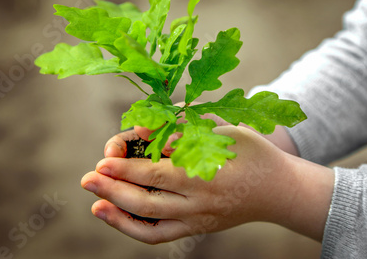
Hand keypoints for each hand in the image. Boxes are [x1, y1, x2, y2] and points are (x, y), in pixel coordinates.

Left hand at [81, 126, 333, 243]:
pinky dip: (135, 228)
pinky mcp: (197, 229)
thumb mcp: (221, 131)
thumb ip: (181, 131)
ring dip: (118, 214)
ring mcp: (197, 220)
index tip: (103, 160)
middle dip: (112, 189)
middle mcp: (198, 203)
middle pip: (146, 201)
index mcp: (205, 175)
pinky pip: (161, 235)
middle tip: (87, 179)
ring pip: (150, 223)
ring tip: (95, 203)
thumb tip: (144, 132)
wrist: (279, 190)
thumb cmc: (251, 152)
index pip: (155, 174)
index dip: (125, 168)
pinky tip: (117, 216)